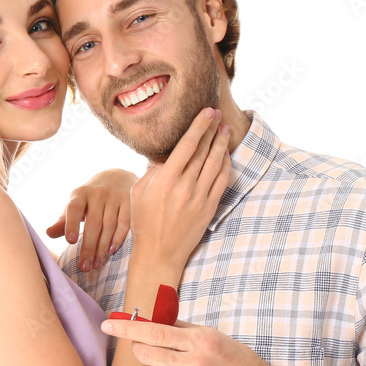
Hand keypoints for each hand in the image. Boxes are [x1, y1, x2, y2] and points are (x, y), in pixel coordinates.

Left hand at [46, 169, 137, 271]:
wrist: (117, 177)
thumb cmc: (90, 199)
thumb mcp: (75, 205)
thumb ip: (63, 221)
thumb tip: (48, 233)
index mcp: (80, 193)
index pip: (74, 208)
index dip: (71, 224)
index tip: (70, 242)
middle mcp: (98, 193)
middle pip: (93, 223)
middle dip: (88, 247)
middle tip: (84, 266)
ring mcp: (115, 196)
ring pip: (108, 226)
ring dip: (102, 247)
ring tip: (96, 264)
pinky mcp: (130, 202)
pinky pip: (124, 223)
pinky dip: (118, 238)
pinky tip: (111, 251)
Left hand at [99, 319, 280, 365]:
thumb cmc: (233, 361)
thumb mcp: (212, 337)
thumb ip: (181, 328)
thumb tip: (150, 318)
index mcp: (200, 340)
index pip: (154, 332)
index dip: (127, 328)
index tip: (107, 324)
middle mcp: (195, 363)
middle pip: (145, 354)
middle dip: (142, 350)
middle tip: (153, 351)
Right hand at [130, 108, 230, 270]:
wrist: (159, 253)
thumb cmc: (144, 222)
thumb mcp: (139, 191)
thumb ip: (154, 170)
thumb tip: (167, 154)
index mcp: (166, 180)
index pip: (187, 145)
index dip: (199, 126)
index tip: (207, 112)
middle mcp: (185, 187)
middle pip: (204, 150)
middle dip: (212, 129)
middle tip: (218, 113)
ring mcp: (200, 198)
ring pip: (215, 163)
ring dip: (222, 144)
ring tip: (225, 129)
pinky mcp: (209, 208)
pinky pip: (221, 180)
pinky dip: (226, 164)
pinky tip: (226, 154)